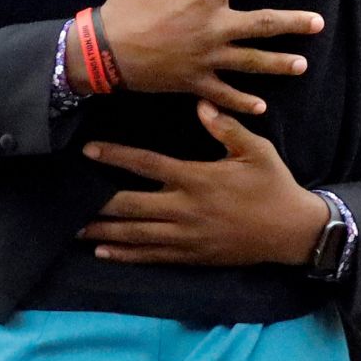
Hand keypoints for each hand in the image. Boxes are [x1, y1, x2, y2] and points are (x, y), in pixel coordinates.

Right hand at [74, 0, 323, 114]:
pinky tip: (262, 107)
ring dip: (279, 64)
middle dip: (293, 24)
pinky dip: (243, 102)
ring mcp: (207, 58)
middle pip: (263, 24)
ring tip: (302, 66)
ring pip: (252, 62)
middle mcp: (213, 28)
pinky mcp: (195, 82)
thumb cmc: (125, 8)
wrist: (104, 52)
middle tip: (318, 23)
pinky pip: (225, 95)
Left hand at [77, 100, 330, 266]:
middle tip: (68, 203)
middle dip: (97, 206)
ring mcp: (187, 237)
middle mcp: (185, 209)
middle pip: (130, 207)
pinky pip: (152, 256)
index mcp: (196, 179)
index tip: (89, 150)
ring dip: (104, 234)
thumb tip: (202, 103)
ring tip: (76, 231)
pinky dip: (126, 255)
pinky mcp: (193, 256)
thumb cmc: (273, 185)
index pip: (146, 165)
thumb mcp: (256, 150)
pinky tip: (105, 254)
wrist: (291, 232)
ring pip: (136, 236)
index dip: (115, 156)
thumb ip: (227, 127)